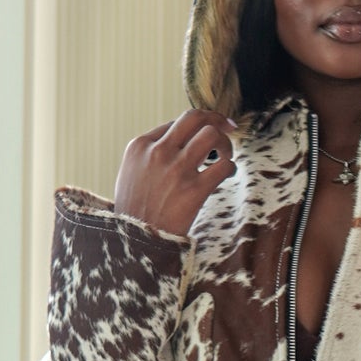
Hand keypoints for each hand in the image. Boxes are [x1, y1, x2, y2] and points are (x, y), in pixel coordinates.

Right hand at [112, 109, 236, 236]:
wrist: (134, 242)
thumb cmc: (134, 211)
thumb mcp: (130, 174)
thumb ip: (148, 155)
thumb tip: (176, 142)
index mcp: (139, 146)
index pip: (175, 122)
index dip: (195, 126)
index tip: (206, 130)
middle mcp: (158, 152)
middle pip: (194, 118)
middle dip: (216, 118)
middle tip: (228, 127)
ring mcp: (176, 170)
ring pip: (211, 135)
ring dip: (225, 142)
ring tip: (226, 155)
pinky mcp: (194, 190)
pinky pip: (223, 166)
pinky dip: (231, 167)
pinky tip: (228, 173)